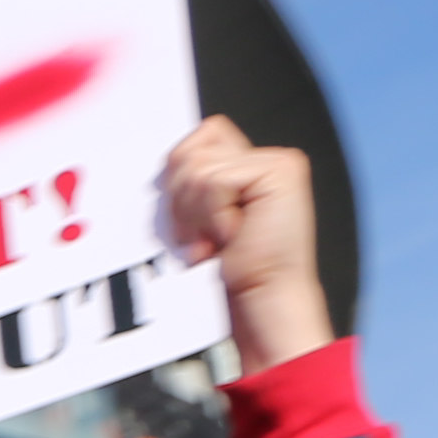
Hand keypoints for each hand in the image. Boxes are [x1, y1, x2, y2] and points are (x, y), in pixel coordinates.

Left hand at [164, 117, 327, 373]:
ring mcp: (276, 161)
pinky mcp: (279, 171)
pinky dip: (209, 216)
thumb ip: (187, 185)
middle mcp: (266, 157)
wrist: (258, 298)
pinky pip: (213, 181)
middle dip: (180, 201)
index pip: (197, 140)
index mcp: (248, 165)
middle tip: (197, 237)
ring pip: (197, 168)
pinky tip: (228, 236)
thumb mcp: (196, 220)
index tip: (182, 219)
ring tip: (211, 240)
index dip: (176, 177)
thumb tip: (157, 169)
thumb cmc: (226, 269)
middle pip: (191, 151)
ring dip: (193, 214)